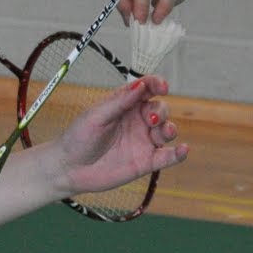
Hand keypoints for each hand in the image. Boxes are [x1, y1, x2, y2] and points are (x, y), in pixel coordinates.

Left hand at [53, 74, 188, 197]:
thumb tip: (140, 85)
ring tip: (163, 131)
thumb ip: (120, 102)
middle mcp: (137, 121)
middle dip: (161, 111)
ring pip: (167, 130)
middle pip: (160, 109)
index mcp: (125, 104)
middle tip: (151, 119)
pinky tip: (183, 150)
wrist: (69, 168)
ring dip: (170, 128)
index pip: (147, 89)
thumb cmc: (79, 137)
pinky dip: (179, 154)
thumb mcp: (96, 116)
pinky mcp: (146, 162)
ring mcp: (143, 141)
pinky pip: (167, 157)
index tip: (162, 86)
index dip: (157, 84)